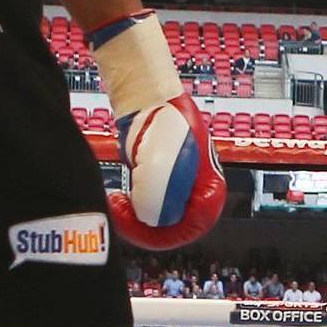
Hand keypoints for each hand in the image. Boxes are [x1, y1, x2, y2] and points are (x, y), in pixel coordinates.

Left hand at [90, 12, 227, 250]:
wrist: (147, 94)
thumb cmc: (160, 122)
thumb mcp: (159, 166)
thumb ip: (158, 201)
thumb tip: (150, 222)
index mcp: (209, 186)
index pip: (195, 226)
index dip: (167, 233)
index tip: (141, 225)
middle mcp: (196, 188)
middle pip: (175, 226)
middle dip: (147, 227)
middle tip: (122, 217)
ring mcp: (177, 183)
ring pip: (159, 218)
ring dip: (137, 218)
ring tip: (117, 205)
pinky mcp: (159, 178)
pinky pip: (148, 205)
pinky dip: (132, 208)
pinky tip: (118, 199)